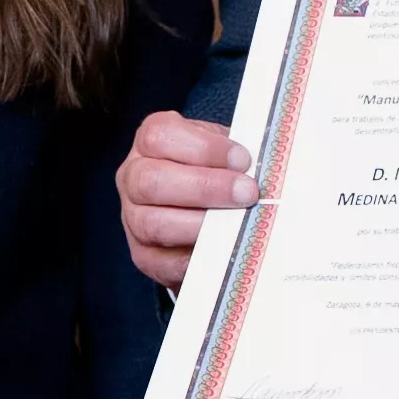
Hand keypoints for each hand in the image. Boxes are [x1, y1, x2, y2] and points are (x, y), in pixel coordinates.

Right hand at [116, 110, 254, 292]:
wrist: (199, 209)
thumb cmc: (213, 172)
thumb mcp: (220, 150)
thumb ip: (233, 155)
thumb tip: (265, 166)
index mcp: (150, 143)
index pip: (160, 137)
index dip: (203, 148)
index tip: (242, 159)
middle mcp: (133, 178)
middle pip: (152, 181)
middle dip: (205, 187)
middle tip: (247, 192)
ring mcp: (133, 219)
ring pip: (154, 223)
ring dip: (202, 224)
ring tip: (239, 222)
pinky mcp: (143, 256)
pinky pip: (165, 261)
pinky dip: (198, 256)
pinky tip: (224, 247)